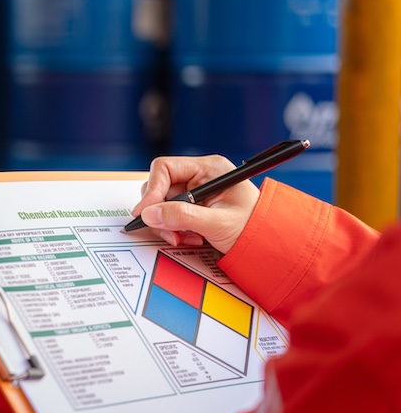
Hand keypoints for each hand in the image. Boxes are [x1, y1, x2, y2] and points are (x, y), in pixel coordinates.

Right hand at [129, 155, 259, 253]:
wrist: (266, 244)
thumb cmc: (252, 228)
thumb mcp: (218, 223)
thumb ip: (183, 217)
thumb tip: (150, 214)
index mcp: (208, 169)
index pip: (165, 168)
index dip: (152, 189)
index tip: (146, 212)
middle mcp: (198, 176)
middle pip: (160, 187)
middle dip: (161, 213)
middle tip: (170, 233)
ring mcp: (193, 192)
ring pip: (161, 204)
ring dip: (168, 225)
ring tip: (184, 238)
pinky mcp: (191, 207)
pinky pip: (170, 215)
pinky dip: (174, 230)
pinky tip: (190, 238)